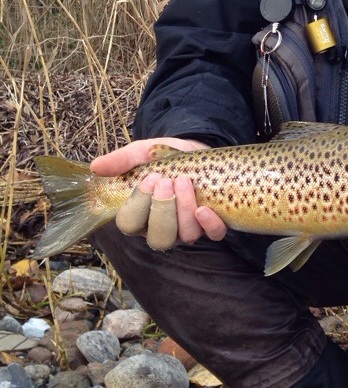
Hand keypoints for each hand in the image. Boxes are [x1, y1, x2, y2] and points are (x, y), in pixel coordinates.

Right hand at [91, 138, 227, 248]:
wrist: (194, 148)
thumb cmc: (163, 157)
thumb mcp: (141, 153)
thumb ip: (121, 160)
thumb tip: (95, 167)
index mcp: (139, 214)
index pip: (130, 224)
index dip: (138, 205)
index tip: (148, 178)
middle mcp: (161, 227)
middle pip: (159, 238)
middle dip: (162, 210)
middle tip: (166, 181)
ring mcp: (186, 228)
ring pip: (185, 236)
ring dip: (184, 210)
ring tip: (184, 181)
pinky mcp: (210, 223)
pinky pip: (213, 235)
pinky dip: (210, 224)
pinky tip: (205, 208)